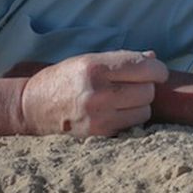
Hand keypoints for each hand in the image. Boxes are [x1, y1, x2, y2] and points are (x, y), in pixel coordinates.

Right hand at [19, 50, 167, 136]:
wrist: (34, 106)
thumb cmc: (64, 78)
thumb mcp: (89, 59)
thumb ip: (122, 59)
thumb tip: (153, 58)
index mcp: (95, 68)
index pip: (144, 68)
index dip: (158, 69)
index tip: (158, 71)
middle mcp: (98, 92)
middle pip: (148, 90)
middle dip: (146, 86)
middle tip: (134, 84)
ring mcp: (99, 116)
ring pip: (144, 110)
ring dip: (140, 104)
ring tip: (124, 99)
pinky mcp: (99, 133)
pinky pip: (132, 125)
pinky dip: (131, 118)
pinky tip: (117, 111)